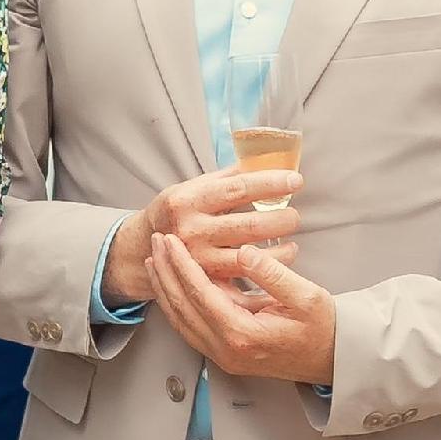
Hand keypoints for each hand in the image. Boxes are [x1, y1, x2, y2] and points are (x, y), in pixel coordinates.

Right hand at [108, 165, 299, 305]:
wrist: (145, 245)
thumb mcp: (194, 186)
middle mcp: (192, 230)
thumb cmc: (178, 211)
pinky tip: (280, 259)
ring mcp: (198, 259)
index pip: (238, 189)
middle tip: (295, 215)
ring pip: (251, 256)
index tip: (295, 180)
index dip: (271, 184)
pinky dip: (268, 268)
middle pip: (250, 226)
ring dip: (281, 249)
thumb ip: (229, 177)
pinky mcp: (205, 280)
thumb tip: (266, 160)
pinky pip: (245, 277)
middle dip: (281, 220)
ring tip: (292, 239)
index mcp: (190, 199)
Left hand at [146, 232, 336, 384]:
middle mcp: (227, 350)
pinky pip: (190, 329)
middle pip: (182, 307)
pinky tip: (172, 287)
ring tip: (155, 261)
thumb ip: (273, 274)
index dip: (182, 264)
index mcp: (244, 335)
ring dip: (165, 289)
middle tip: (156, 242)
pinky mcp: (226, 355)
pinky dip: (177, 305)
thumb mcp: (307, 296)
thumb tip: (244, 252)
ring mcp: (224, 356)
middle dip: (165, 272)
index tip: (171, 239)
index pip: (200, 294)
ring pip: (181, 321)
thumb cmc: (324, 328)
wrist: (334, 359)